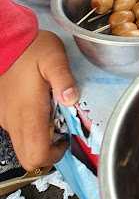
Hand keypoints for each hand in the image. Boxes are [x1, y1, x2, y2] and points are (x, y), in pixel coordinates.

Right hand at [0, 31, 77, 170]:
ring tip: (53, 117)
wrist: (6, 40)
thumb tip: (72, 99)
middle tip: (62, 132)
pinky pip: (17, 131)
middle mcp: (14, 120)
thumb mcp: (54, 58)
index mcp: (28, 112)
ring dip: (39, 141)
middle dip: (47, 153)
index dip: (54, 155)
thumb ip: (64, 79)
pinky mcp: (3, 112)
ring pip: (22, 146)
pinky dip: (30, 129)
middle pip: (28, 158)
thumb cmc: (31, 48)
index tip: (66, 139)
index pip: (36, 155)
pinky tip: (41, 107)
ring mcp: (6, 118)